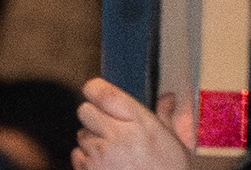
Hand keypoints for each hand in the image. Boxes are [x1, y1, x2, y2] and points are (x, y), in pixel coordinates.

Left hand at [75, 81, 194, 169]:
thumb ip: (165, 115)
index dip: (95, 88)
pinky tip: (103, 164)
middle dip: (93, 114)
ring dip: (91, 138)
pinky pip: (76, 157)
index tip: (95, 89)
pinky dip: (85, 158)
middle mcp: (115, 136)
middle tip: (107, 122)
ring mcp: (98, 158)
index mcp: (138, 122)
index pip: (104, 94)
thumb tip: (167, 98)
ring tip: (111, 148)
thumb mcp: (173, 140)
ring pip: (80, 135)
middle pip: (85, 111)